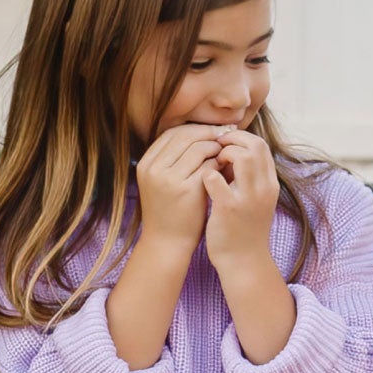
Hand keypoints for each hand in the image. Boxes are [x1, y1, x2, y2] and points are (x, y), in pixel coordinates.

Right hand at [134, 123, 223, 248]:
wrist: (167, 243)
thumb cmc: (170, 211)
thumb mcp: (161, 181)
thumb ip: (172, 159)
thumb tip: (198, 133)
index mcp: (146, 163)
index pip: (172, 133)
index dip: (194, 129)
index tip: (212, 131)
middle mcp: (154, 169)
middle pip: (185, 136)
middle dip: (208, 133)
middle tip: (225, 135)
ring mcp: (169, 179)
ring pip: (198, 148)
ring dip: (215, 148)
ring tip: (225, 153)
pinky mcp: (187, 190)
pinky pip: (208, 166)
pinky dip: (219, 164)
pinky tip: (225, 168)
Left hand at [202, 126, 280, 275]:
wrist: (244, 261)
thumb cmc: (245, 229)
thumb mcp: (256, 200)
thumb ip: (250, 178)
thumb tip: (234, 152)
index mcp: (270, 184)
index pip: (261, 146)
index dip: (241, 138)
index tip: (225, 144)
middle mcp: (263, 188)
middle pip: (254, 145)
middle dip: (232, 140)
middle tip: (216, 148)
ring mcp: (248, 198)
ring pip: (241, 156)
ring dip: (223, 153)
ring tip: (213, 164)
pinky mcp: (228, 209)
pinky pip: (214, 178)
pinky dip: (207, 173)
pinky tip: (203, 181)